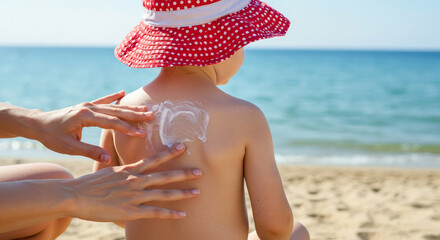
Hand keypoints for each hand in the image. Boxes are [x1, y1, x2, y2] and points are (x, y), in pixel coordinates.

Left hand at [31, 91, 151, 161]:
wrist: (37, 124)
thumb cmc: (51, 136)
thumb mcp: (69, 147)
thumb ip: (89, 152)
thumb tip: (107, 159)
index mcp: (85, 117)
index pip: (111, 123)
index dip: (127, 128)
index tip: (141, 133)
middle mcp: (88, 108)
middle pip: (116, 111)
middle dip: (134, 114)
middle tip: (151, 115)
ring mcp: (87, 105)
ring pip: (112, 106)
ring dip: (128, 108)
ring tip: (144, 108)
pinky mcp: (86, 106)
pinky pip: (103, 101)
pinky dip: (113, 97)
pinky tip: (123, 92)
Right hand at [65, 144, 201, 220]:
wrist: (75, 195)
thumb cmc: (89, 184)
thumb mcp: (108, 171)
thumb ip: (122, 171)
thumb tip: (128, 170)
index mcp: (129, 169)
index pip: (153, 159)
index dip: (169, 152)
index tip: (182, 146)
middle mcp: (135, 180)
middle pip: (165, 175)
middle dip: (184, 173)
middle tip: (200, 171)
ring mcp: (134, 196)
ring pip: (164, 193)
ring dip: (182, 192)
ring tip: (197, 191)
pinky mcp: (131, 211)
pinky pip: (155, 212)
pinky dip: (170, 213)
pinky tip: (182, 214)